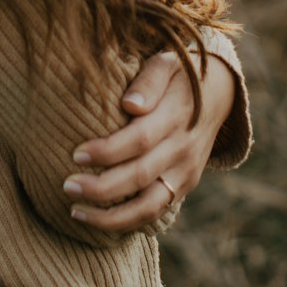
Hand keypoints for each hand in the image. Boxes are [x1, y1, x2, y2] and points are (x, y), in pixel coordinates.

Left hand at [61, 49, 237, 232]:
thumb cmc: (179, 76)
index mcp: (177, 115)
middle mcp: (183, 148)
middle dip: (101, 187)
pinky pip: (155, 212)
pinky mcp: (184, 187)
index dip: (107, 150)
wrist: (219, 95)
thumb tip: (130, 104)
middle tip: (67, 186)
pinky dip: (127, 222)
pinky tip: (99, 219)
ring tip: (75, 211)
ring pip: (149, 206)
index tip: (76, 154)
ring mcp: (186, 172)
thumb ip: (149, 81)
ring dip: (111, 216)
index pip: (140, 139)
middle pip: (140, 176)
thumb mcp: (166, 64)